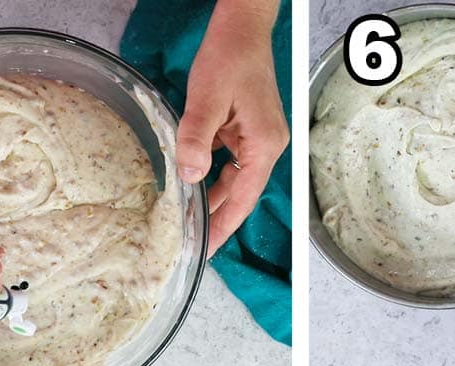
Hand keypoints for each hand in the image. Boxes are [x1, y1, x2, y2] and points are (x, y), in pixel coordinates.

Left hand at [177, 0, 288, 254]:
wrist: (242, 27)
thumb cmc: (230, 55)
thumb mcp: (207, 98)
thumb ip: (196, 138)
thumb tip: (189, 175)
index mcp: (264, 145)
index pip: (242, 198)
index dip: (223, 226)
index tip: (206, 249)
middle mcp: (266, 147)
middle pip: (239, 194)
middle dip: (216, 218)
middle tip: (192, 243)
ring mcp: (257, 140)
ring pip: (232, 181)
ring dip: (211, 198)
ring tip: (188, 221)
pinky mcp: (246, 132)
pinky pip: (228, 163)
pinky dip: (209, 176)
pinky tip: (190, 185)